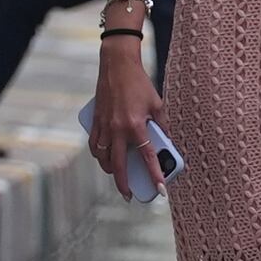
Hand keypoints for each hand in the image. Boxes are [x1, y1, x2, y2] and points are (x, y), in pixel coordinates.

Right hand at [88, 38, 159, 188]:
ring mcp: (104, 126)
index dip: (155, 176)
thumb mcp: (157, 104)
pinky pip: (94, 145)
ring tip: (117, 176)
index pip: (147, 157)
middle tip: (129, 196)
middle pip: (119, 165)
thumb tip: (167, 141)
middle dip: (124, 184)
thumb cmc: (139, 83)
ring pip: (103, 157)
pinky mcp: (95, 120)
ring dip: (110, 170)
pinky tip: (103, 159)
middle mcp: (118, 129)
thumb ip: (162, 125)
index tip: (161, 190)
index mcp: (136, 125)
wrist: (117, 65)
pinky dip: (98, 155)